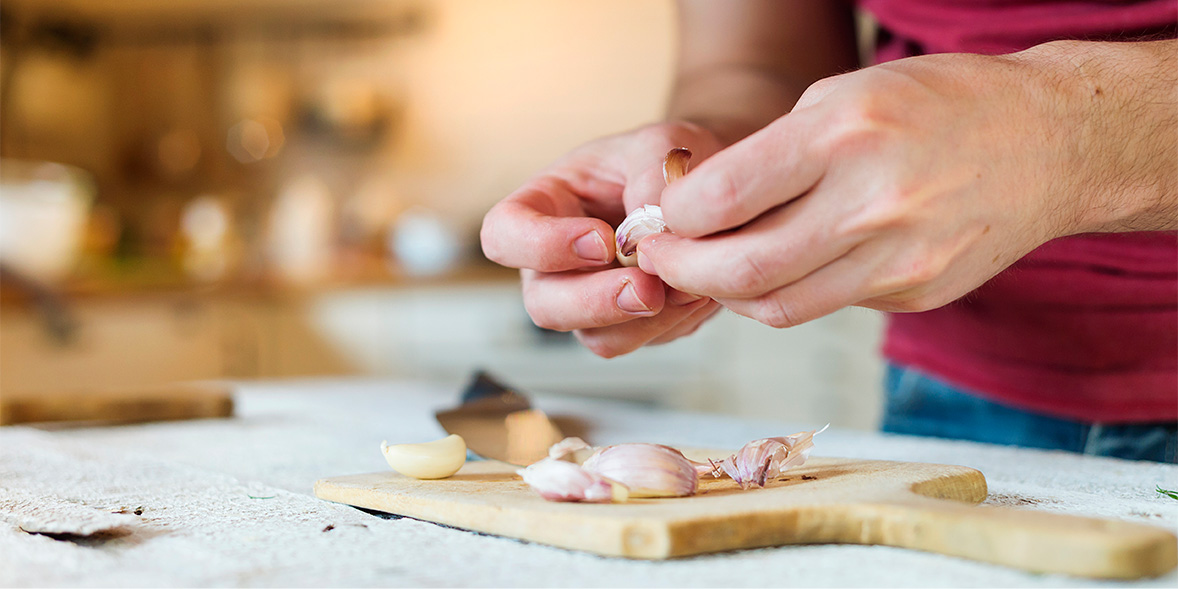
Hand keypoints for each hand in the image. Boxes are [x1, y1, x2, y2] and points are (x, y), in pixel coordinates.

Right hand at [480, 122, 724, 356]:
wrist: (704, 193)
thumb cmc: (664, 160)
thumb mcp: (660, 144)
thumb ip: (652, 173)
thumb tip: (651, 226)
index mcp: (544, 206)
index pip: (504, 235)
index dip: (542, 246)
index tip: (602, 240)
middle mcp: (554, 262)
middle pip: (543, 304)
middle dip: (595, 303)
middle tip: (647, 290)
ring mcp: (589, 299)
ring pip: (593, 336)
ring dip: (641, 320)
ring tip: (687, 286)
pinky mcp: (627, 323)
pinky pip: (638, 340)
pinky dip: (671, 322)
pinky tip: (697, 290)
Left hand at [639, 49, 1098, 327]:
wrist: (1049, 142)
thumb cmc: (937, 105)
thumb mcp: (845, 96)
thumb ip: (772, 153)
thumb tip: (699, 208)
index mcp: (845, 135)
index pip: (723, 199)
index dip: (673, 219)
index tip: (659, 217)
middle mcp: (874, 203)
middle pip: (743, 270)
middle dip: (683, 270)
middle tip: (661, 259)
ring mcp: (901, 259)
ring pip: (780, 307)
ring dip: (728, 294)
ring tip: (710, 270)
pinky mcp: (917, 293)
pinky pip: (828, 305)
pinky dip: (789, 292)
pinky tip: (783, 266)